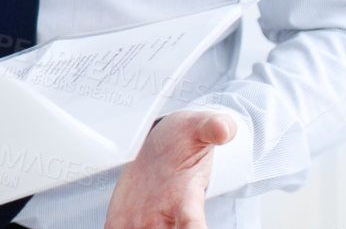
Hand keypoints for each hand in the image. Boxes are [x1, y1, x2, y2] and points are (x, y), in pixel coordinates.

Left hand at [105, 110, 236, 228]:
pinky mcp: (121, 221)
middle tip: (145, 225)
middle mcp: (166, 218)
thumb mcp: (201, 126)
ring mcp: (143, 222)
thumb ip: (214, 127)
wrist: (165, 148)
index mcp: (185, 199)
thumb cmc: (186, 141)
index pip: (192, 224)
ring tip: (126, 226)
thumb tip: (224, 128)